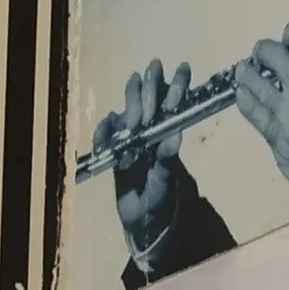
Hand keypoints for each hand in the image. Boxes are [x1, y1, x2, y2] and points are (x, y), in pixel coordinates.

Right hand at [91, 58, 192, 252]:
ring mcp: (132, 138)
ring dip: (132, 99)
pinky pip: (107, 133)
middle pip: (151, 100)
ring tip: (133, 87)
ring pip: (130, 110)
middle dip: (152, 83)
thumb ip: (167, 159)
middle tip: (154, 68)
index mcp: (168, 134)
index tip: (183, 67)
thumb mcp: (166, 180)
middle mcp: (150, 131)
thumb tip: (175, 136)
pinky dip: (105, 129)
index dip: (178, 85)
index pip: (175, 104)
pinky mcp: (114, 150)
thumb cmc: (161, 199)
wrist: (143, 222)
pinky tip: (108, 128)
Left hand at [233, 19, 288, 207]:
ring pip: (253, 78)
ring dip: (245, 71)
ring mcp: (284, 109)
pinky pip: (249, 107)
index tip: (288, 35)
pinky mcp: (272, 130)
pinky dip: (243, 97)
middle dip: (261, 49)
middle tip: (259, 54)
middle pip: (271, 53)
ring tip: (243, 70)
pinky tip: (242, 94)